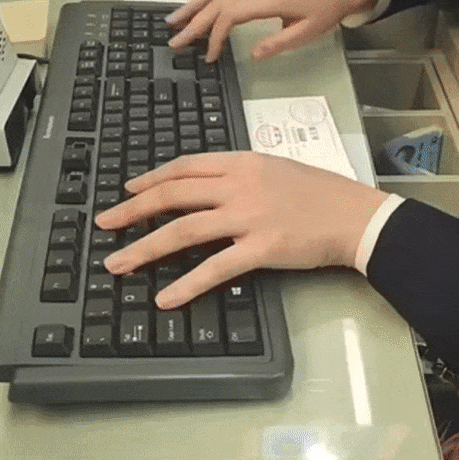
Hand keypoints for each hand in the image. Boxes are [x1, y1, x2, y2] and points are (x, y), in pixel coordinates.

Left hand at [95, 152, 387, 308]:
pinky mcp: (261, 248)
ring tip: (117, 263)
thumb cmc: (318, 191)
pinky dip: (187, 284)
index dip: (151, 179)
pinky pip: (216, 268)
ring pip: (184, 230)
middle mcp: (238, 185)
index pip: (184, 166)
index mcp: (241, 161)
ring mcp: (248, 216)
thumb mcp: (275, 168)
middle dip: (132, 210)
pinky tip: (166, 298)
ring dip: (145, 248)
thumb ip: (239, 174)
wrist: (354, 214)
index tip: (128, 190)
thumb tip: (209, 185)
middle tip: (105, 224)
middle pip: (173, 194)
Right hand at [166, 0, 381, 61]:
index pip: (230, 17)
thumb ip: (278, 43)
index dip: (215, 37)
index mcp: (267, 0)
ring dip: (191, 4)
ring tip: (173, 20)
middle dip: (193, 24)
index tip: (209, 57)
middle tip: (174, 42)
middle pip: (215, 3)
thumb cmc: (323, 11)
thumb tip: (252, 55)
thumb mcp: (306, 33)